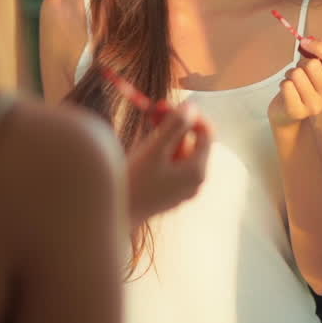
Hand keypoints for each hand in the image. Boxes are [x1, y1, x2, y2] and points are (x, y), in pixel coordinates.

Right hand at [125, 102, 213, 222]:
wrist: (114, 216)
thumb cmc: (133, 183)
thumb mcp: (154, 151)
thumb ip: (174, 126)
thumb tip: (191, 106)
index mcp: (197, 171)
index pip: (206, 134)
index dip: (191, 115)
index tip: (168, 105)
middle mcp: (195, 182)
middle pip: (193, 143)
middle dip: (175, 125)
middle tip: (152, 111)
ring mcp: (183, 190)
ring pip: (181, 154)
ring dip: (166, 138)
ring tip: (145, 132)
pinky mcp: (170, 194)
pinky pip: (172, 166)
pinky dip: (161, 153)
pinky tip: (143, 152)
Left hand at [268, 36, 321, 127]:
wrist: (287, 115)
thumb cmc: (302, 89)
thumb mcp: (314, 71)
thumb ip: (321, 55)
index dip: (319, 47)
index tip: (305, 42)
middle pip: (311, 64)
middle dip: (301, 64)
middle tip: (299, 74)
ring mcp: (314, 105)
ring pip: (296, 73)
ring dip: (290, 75)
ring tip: (293, 84)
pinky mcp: (297, 110)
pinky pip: (286, 85)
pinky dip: (283, 84)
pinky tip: (287, 92)